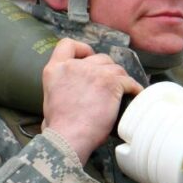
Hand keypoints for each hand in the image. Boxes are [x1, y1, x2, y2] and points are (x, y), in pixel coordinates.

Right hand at [41, 38, 142, 163]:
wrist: (69, 137)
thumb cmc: (59, 128)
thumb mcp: (47, 103)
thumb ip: (55, 95)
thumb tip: (55, 112)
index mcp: (55, 69)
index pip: (67, 45)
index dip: (82, 49)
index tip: (89, 58)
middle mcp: (74, 66)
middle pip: (98, 58)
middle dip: (106, 69)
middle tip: (109, 84)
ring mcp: (94, 73)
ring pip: (116, 68)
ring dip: (120, 79)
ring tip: (122, 91)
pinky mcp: (111, 83)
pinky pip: (129, 81)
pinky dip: (134, 88)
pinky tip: (135, 94)